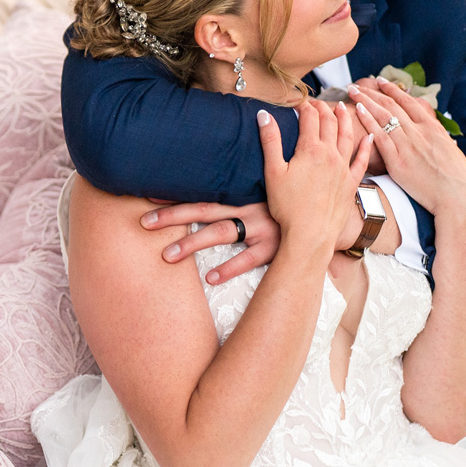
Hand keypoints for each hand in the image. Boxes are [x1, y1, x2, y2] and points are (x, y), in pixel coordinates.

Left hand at [140, 201, 279, 284]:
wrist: (321, 214)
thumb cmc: (284, 202)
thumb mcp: (261, 189)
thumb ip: (234, 189)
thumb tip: (203, 194)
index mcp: (240, 191)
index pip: (200, 191)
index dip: (174, 194)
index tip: (146, 196)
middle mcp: (247, 206)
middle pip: (202, 210)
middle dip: (172, 216)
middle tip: (144, 223)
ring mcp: (261, 227)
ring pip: (220, 233)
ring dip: (191, 243)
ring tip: (166, 255)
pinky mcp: (274, 247)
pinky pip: (249, 259)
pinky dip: (230, 268)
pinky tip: (210, 277)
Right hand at [259, 101, 372, 257]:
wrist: (310, 234)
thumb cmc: (288, 206)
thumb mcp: (273, 171)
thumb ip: (270, 141)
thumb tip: (264, 114)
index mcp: (310, 149)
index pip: (310, 119)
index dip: (305, 107)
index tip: (300, 102)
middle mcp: (330, 155)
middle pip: (329, 123)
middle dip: (323, 109)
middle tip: (318, 103)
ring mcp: (343, 169)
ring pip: (347, 136)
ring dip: (345, 119)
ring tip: (343, 108)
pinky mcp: (351, 183)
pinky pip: (362, 160)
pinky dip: (366, 146)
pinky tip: (369, 137)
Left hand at [349, 78, 465, 215]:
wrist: (458, 194)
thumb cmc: (456, 176)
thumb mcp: (448, 148)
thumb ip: (435, 137)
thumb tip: (431, 131)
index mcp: (431, 127)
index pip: (408, 102)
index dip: (392, 90)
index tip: (380, 81)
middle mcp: (419, 131)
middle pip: (391, 105)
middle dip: (372, 92)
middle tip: (356, 84)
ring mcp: (407, 145)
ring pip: (383, 116)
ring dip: (365, 101)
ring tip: (352, 92)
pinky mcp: (398, 160)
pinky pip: (379, 136)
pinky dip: (368, 120)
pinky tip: (358, 111)